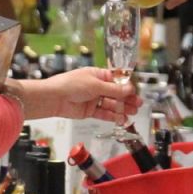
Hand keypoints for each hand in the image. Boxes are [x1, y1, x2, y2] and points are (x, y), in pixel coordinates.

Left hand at [9, 67, 140, 122]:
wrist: (54, 98)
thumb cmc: (71, 84)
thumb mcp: (96, 85)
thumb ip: (114, 90)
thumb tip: (130, 89)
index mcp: (98, 75)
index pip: (117, 80)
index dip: (127, 87)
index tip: (135, 92)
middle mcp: (97, 87)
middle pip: (116, 93)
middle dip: (127, 99)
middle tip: (138, 104)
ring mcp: (93, 99)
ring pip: (111, 104)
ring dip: (122, 109)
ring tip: (132, 113)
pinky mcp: (89, 111)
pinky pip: (104, 114)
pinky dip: (113, 117)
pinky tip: (121, 119)